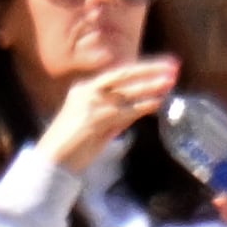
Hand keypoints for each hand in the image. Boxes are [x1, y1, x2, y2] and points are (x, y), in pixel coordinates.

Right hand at [32, 52, 177, 175]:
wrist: (52, 161)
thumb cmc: (72, 145)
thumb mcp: (95, 122)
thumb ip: (115, 114)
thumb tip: (141, 107)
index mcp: (83, 89)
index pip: (118, 74)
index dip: (142, 68)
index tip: (163, 65)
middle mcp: (87, 92)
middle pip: (124, 75)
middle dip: (150, 70)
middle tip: (173, 66)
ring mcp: (91, 104)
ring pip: (128, 91)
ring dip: (152, 86)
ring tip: (171, 82)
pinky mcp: (97, 118)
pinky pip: (128, 110)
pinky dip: (145, 106)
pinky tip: (158, 103)